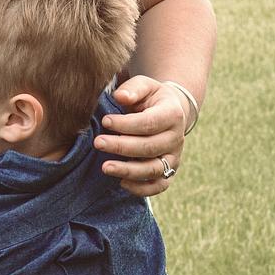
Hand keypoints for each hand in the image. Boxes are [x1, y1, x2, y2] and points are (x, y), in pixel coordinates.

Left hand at [95, 75, 187, 195]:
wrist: (170, 112)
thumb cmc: (151, 98)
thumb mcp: (144, 86)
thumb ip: (132, 89)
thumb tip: (120, 96)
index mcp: (173, 114)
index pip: (149, 123)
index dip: (126, 124)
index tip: (105, 121)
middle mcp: (177, 138)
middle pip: (149, 147)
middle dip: (122, 146)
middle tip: (98, 143)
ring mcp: (174, 157)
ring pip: (153, 169)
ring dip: (128, 170)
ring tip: (105, 167)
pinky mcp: (169, 172)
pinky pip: (158, 186)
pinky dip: (141, 189)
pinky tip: (121, 182)